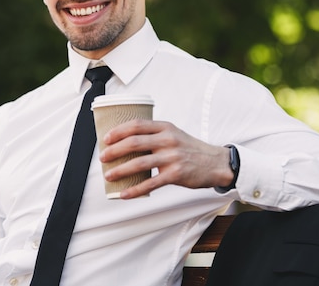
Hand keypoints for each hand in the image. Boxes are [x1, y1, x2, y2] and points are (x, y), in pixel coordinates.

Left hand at [98, 119, 233, 198]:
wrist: (215, 163)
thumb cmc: (190, 149)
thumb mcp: (174, 134)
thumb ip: (154, 136)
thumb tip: (126, 143)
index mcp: (165, 128)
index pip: (137, 125)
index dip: (118, 131)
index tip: (106, 139)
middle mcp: (168, 140)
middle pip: (134, 143)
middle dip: (114, 151)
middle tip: (103, 158)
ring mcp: (172, 157)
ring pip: (140, 163)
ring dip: (120, 170)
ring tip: (109, 175)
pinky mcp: (176, 174)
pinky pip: (151, 183)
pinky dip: (135, 190)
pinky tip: (125, 193)